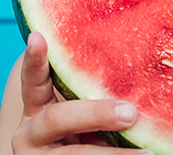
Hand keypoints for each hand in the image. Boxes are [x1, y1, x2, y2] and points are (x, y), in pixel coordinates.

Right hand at [12, 32, 151, 153]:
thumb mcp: (80, 113)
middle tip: (130, 113)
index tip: (37, 37)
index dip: (34, 60)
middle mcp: (30, 134)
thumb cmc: (80, 133)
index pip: (33, 81)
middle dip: (95, 115)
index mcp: (36, 108)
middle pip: (57, 120)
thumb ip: (89, 95)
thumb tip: (141, 77)